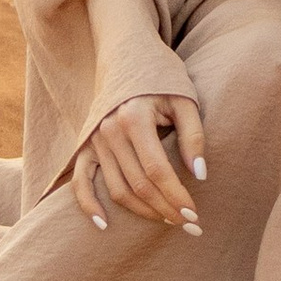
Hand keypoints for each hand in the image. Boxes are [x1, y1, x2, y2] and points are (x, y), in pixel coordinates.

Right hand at [73, 90, 206, 232]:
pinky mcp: (85, 145)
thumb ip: (194, 136)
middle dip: (165, 209)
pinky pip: (80, 181)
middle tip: (189, 225)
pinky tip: (104, 225)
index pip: (157, 170)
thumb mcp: (185, 99)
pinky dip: (89, 205)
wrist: (127, 54)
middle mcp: (109, 130)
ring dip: (142, 211)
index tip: (194, 215)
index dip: (176, 196)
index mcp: (134, 117)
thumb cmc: (161, 77)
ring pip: (116, 188)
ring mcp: (94, 139)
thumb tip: (200, 175)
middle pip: (137, 184)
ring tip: (167, 221)